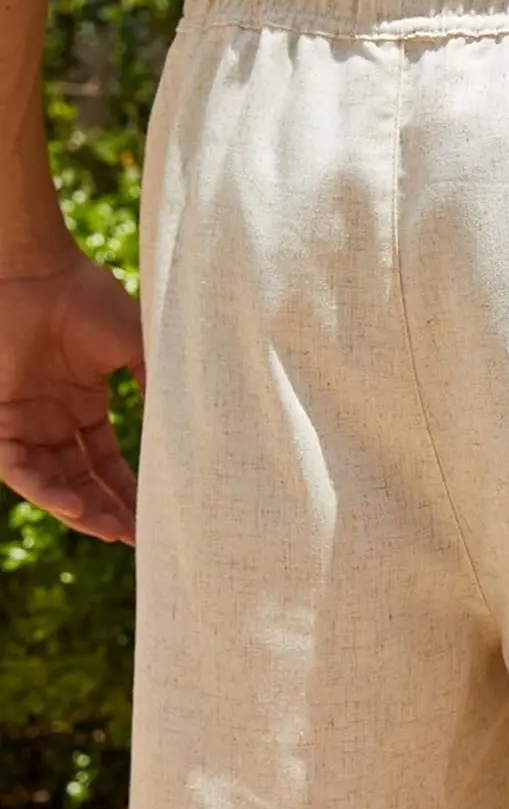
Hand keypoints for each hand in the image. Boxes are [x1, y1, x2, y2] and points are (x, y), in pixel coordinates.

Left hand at [0, 227, 143, 543]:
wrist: (41, 270)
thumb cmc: (91, 299)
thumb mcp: (138, 350)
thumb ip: (156, 388)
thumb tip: (191, 429)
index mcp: (83, 404)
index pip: (107, 461)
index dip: (130, 490)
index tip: (157, 517)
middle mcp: (52, 418)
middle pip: (82, 480)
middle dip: (109, 511)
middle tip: (140, 538)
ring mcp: (25, 420)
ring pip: (50, 482)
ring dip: (80, 510)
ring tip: (112, 531)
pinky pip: (16, 467)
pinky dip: (43, 491)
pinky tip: (74, 508)